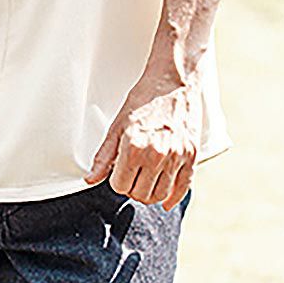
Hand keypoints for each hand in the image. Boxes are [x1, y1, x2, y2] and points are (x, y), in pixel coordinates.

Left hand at [85, 63, 201, 207]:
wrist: (174, 81)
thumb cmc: (144, 100)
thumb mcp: (118, 125)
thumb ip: (104, 156)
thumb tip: (91, 179)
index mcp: (135, 146)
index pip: (120, 185)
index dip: (117, 181)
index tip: (119, 172)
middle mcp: (157, 154)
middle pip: (140, 194)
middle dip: (132, 188)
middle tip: (132, 176)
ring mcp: (177, 156)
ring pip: (160, 195)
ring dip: (150, 194)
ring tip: (146, 181)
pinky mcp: (192, 155)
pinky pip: (183, 188)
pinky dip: (173, 198)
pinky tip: (166, 201)